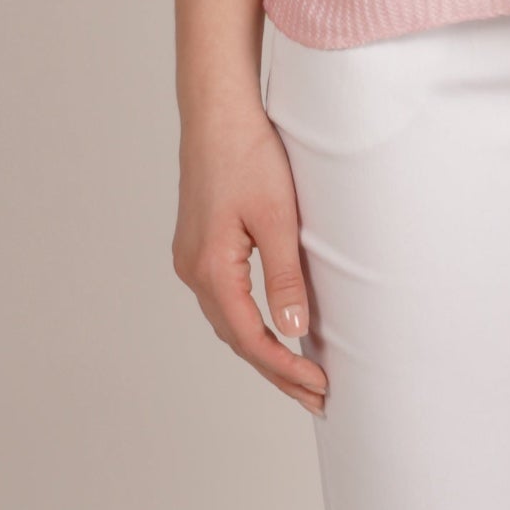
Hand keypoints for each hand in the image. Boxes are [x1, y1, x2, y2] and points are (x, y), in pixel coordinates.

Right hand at [171, 101, 327, 414]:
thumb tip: (294, 333)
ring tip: (299, 373)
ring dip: (262, 348)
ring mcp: (191, 259)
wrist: (218, 113)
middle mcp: (193, 271)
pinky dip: (249, 321)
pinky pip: (224, 298)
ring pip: (228, 320)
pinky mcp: (198, 245)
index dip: (285, 368)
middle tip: (316, 395)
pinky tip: (271, 327)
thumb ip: (286, 278)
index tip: (318, 386)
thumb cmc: (248, 155)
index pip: (250, 338)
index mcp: (211, 269)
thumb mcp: (278, 218)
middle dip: (276, 370)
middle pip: (237, 337)